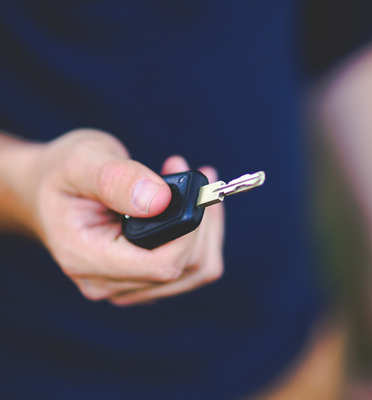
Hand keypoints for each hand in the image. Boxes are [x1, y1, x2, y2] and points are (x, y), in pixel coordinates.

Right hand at [15, 129, 223, 305]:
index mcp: (86, 259)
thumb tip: (161, 201)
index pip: (161, 265)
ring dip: (206, 227)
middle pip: (185, 269)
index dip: (190, 230)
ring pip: (196, 270)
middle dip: (202, 221)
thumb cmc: (62, 174)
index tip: (194, 187)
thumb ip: (118, 179)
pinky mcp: (142, 277)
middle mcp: (106, 283)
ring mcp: (126, 284)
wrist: (48, 192)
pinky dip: (199, 234)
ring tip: (191, 185)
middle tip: (195, 174)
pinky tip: (187, 203)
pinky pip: (190, 265)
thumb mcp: (82, 161)